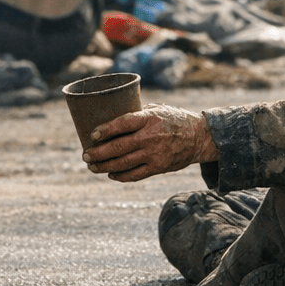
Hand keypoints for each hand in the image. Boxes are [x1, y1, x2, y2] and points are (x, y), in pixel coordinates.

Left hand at [82, 104, 218, 181]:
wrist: (198, 136)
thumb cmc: (174, 119)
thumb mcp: (157, 109)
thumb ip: (137, 113)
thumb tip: (112, 115)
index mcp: (149, 118)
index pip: (122, 124)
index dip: (105, 130)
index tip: (92, 135)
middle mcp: (151, 137)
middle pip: (118, 147)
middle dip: (98, 153)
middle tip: (85, 155)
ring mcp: (155, 154)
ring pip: (123, 163)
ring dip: (105, 166)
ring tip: (92, 166)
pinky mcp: (159, 167)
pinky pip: (135, 175)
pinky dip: (121, 176)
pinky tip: (111, 174)